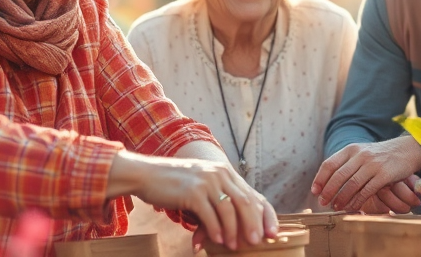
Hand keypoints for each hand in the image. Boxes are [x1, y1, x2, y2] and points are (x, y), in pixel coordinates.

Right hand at [108, 150, 275, 250]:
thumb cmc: (175, 185)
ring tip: (233, 247)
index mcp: (226, 173)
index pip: (254, 195)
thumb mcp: (202, 188)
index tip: (273, 233)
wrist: (147, 174)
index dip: (266, 215)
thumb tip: (229, 230)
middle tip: (256, 243)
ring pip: (229, 210)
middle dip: (254, 224)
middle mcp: (220, 174)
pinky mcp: (193, 191)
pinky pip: (210, 214)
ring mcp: (207, 181)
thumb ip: (216, 204)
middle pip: (245, 202)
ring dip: (233, 231)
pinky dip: (215, 230)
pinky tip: (217, 241)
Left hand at [311, 136, 420, 210]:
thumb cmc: (381, 155)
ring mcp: (372, 164)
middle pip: (338, 176)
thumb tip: (327, 181)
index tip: (314, 191)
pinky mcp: (384, 174)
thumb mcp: (362, 153)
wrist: (407, 149)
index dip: (320, 179)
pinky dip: (357, 201)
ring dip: (341, 198)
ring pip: (351, 184)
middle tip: (322, 203)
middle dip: (328, 192)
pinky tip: (352, 207)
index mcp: (351, 149)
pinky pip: (366, 190)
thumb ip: (347, 163)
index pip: (329, 164)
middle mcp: (360, 155)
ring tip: (335, 207)